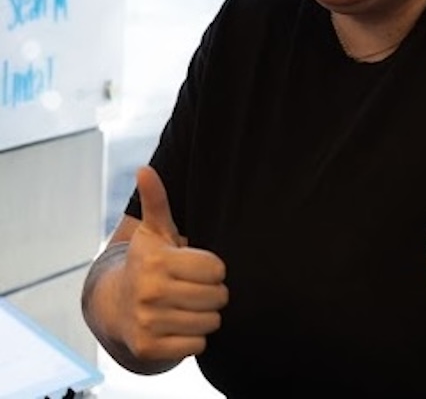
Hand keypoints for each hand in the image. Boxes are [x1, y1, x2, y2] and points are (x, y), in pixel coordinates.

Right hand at [115, 166, 228, 363]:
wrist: (115, 305)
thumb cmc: (147, 261)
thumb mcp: (154, 230)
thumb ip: (156, 199)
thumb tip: (144, 169)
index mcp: (158, 260)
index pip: (216, 269)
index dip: (213, 268)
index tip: (199, 266)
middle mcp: (150, 291)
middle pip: (218, 296)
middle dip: (214, 292)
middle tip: (196, 287)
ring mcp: (148, 322)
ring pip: (211, 321)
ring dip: (206, 314)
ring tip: (190, 304)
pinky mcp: (149, 347)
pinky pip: (198, 344)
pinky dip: (195, 337)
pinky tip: (180, 324)